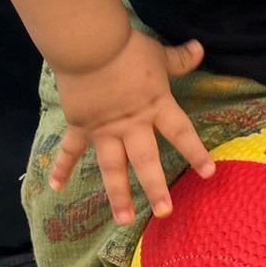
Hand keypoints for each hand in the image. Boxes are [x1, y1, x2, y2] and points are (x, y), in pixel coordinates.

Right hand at [50, 28, 214, 224]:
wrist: (91, 46)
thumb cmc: (127, 48)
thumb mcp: (158, 54)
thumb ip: (178, 59)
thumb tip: (199, 49)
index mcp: (156, 106)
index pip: (181, 132)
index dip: (196, 152)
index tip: (209, 173)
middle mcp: (132, 125)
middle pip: (147, 161)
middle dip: (156, 188)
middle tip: (164, 213)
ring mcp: (105, 129)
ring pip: (113, 168)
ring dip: (117, 195)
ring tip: (123, 220)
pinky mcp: (81, 126)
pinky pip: (71, 151)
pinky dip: (62, 168)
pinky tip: (56, 188)